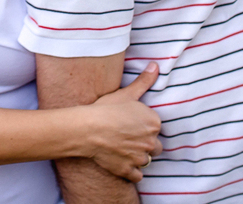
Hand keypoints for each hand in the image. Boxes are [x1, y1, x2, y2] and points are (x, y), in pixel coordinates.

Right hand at [84, 62, 163, 182]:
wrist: (86, 129)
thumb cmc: (105, 109)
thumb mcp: (125, 93)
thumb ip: (143, 82)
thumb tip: (155, 66)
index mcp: (154, 123)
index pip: (156, 127)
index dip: (144, 126)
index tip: (132, 123)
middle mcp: (151, 142)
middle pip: (155, 146)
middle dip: (145, 142)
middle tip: (128, 136)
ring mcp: (140, 158)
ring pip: (147, 160)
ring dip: (139, 156)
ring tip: (124, 148)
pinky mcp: (128, 171)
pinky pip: (137, 175)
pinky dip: (132, 171)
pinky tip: (122, 162)